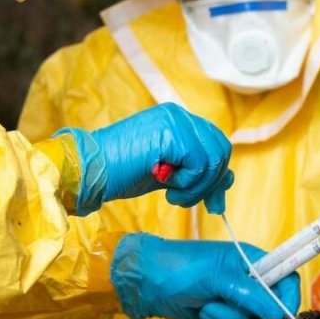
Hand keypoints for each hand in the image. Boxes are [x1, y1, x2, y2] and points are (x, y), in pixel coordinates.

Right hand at [57, 103, 232, 215]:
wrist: (91, 170)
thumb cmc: (122, 173)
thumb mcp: (169, 175)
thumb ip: (196, 173)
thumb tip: (228, 181)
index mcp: (178, 121)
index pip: (216, 144)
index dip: (217, 176)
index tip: (212, 203)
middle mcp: (179, 115)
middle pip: (221, 149)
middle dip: (210, 183)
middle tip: (186, 200)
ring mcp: (175, 121)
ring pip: (214, 158)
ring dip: (196, 187)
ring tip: (172, 194)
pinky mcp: (170, 133)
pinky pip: (199, 163)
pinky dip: (188, 183)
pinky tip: (166, 187)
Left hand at [111, 233, 299, 318]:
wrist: (145, 283)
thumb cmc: (180, 268)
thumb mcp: (216, 276)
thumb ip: (250, 293)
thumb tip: (279, 311)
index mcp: (250, 258)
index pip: (285, 274)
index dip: (289, 294)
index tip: (284, 315)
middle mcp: (246, 277)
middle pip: (270, 304)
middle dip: (249, 309)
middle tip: (225, 301)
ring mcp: (234, 298)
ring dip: (228, 316)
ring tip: (206, 303)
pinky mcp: (222, 314)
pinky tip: (202, 311)